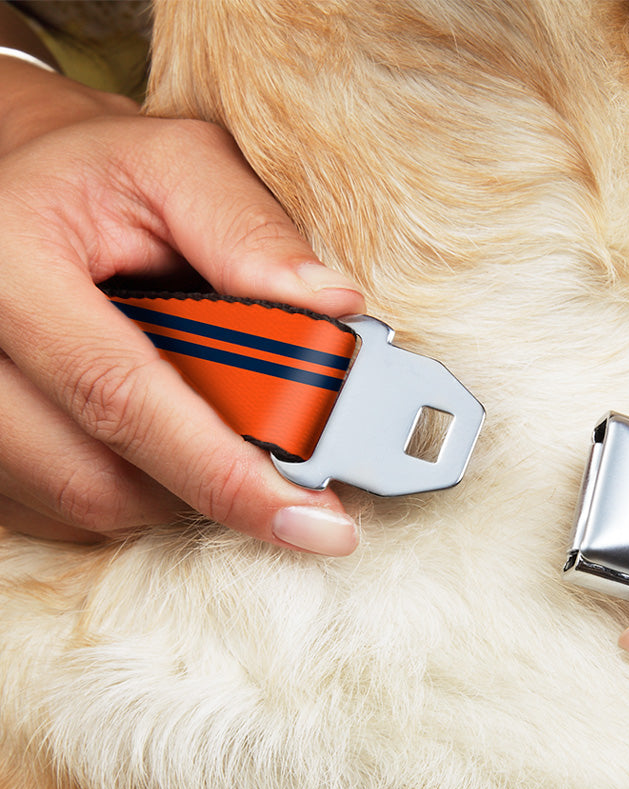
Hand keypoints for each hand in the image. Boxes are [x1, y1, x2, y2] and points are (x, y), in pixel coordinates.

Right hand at [0, 58, 364, 552]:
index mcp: (9, 265)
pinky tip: (161, 436)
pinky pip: (63, 509)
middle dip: (212, 484)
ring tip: (214, 425)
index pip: (122, 397)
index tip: (314, 520)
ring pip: (85, 503)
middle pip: (99, 477)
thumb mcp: (177, 165)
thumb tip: (334, 307)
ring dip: (175, 486)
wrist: (16, 186)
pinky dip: (136, 488)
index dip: (225, 472)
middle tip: (288, 474)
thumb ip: (250, 230)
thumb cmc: (100, 175)